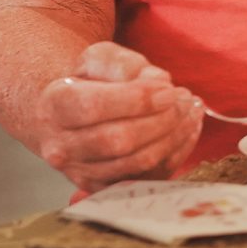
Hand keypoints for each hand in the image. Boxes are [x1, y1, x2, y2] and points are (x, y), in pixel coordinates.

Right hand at [33, 40, 204, 188]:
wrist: (68, 115)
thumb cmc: (88, 81)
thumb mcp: (100, 58)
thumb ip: (126, 64)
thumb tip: (159, 83)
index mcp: (55, 106)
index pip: (94, 107)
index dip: (137, 100)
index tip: (168, 90)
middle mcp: (61, 146)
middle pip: (118, 141)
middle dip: (162, 120)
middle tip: (185, 99)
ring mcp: (80, 173)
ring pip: (136, 163)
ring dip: (173, 137)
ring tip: (191, 111)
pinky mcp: (103, 189)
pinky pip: (147, 178)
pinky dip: (175, 154)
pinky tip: (187, 130)